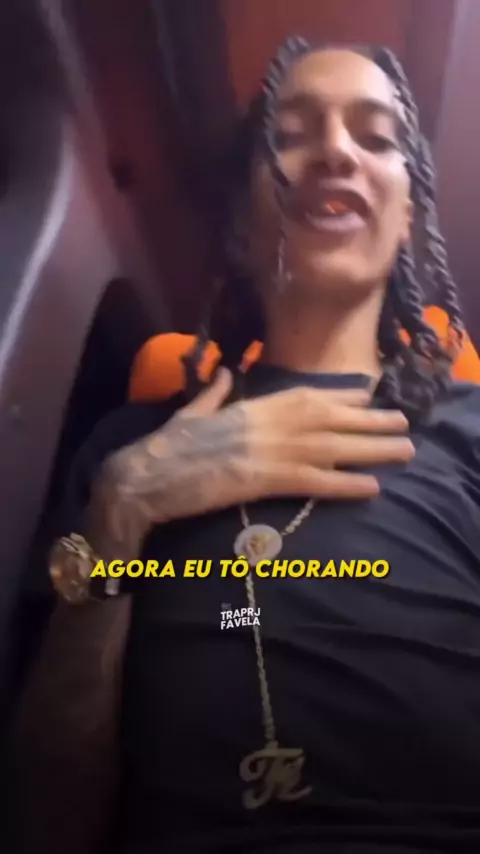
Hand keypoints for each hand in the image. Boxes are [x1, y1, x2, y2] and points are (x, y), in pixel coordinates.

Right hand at [99, 368, 413, 536]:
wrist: (145, 476)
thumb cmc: (166, 446)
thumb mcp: (193, 411)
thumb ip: (215, 392)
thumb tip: (225, 373)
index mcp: (253, 406)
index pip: (307, 396)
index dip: (341, 396)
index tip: (369, 395)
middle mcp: (268, 423)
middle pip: (330, 420)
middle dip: (370, 421)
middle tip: (404, 424)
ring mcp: (268, 451)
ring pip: (332, 448)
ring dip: (371, 450)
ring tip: (404, 452)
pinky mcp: (263, 481)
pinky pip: (313, 482)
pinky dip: (344, 485)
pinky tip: (371, 488)